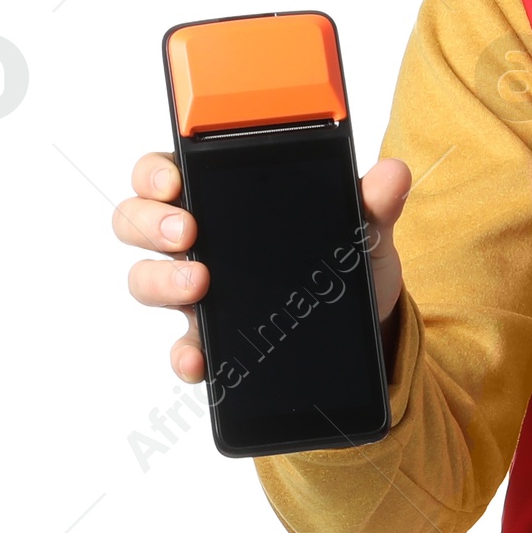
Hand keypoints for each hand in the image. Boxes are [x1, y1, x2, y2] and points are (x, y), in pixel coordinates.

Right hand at [115, 151, 413, 383]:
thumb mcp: (364, 231)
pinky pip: (183, 347)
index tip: (174, 179)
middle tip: (187, 231)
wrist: (369, 328)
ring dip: (162, 279)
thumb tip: (394, 175)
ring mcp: (199, 292)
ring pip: (146, 279)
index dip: (155, 173)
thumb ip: (372, 203)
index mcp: (223, 200)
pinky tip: (200, 359)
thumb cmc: (349, 262)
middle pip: (137, 222)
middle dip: (150, 222)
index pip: (166, 173)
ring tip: (198, 284)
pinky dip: (185, 354)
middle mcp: (199, 242)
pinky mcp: (212, 340)